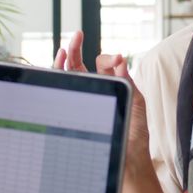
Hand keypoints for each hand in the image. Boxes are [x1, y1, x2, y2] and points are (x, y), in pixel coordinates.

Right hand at [53, 31, 149, 149]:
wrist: (126, 159)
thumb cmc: (134, 133)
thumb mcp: (136, 102)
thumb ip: (128, 80)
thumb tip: (120, 58)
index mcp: (108, 87)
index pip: (100, 65)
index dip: (107, 59)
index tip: (117, 60)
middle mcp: (91, 93)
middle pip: (78, 66)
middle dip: (76, 48)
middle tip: (78, 34)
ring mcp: (79, 101)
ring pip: (65, 76)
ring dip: (63, 59)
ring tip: (66, 47)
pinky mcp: (70, 112)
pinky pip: (59, 90)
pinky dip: (56, 73)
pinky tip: (61, 61)